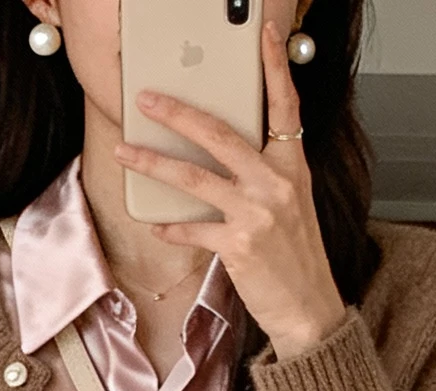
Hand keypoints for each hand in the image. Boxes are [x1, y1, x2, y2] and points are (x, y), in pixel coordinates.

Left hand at [113, 22, 346, 363]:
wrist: (309, 310)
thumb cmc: (297, 259)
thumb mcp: (291, 206)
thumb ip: (265, 176)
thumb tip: (224, 158)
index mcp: (292, 168)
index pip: (285, 107)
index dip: (275, 68)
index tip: (264, 35)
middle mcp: (276, 184)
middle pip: (220, 134)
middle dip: (178, 113)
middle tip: (147, 100)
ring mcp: (257, 213)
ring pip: (195, 177)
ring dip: (154, 163)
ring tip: (126, 153)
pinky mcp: (238, 245)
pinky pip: (193, 227)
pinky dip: (172, 225)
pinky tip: (156, 223)